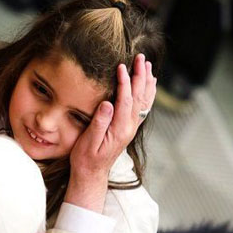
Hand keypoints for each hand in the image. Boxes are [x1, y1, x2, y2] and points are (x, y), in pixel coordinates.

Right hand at [65, 54, 156, 211]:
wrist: (92, 174)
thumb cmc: (86, 159)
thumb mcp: (88, 142)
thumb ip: (99, 123)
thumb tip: (108, 104)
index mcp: (119, 129)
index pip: (125, 100)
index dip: (124, 82)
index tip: (121, 67)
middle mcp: (129, 127)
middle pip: (139, 97)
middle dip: (140, 76)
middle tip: (140, 59)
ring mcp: (131, 128)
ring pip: (143, 101)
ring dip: (146, 82)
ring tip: (147, 66)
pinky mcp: (128, 128)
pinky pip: (142, 107)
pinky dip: (146, 93)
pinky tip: (147, 85)